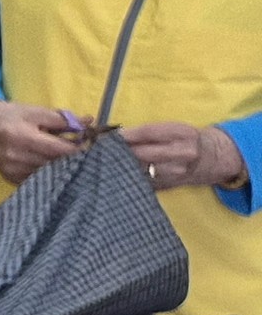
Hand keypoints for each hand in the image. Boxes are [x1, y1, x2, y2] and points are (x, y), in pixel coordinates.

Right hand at [0, 99, 89, 180]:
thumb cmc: (9, 115)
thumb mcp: (36, 111)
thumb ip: (63, 119)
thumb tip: (89, 122)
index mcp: (23, 137)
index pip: (60, 150)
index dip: (79, 149)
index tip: (92, 144)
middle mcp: (16, 157)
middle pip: (56, 164)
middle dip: (73, 157)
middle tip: (82, 148)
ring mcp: (12, 170)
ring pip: (49, 173)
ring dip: (62, 165)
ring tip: (66, 154)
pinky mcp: (10, 178)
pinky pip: (38, 178)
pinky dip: (48, 171)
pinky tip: (50, 163)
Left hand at [120, 120, 246, 193]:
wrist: (210, 157)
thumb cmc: (184, 139)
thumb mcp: (173, 129)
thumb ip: (148, 132)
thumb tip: (116, 136)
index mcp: (183, 134)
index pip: (148, 133)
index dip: (126, 135)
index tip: (108, 136)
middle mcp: (182, 153)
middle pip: (142, 153)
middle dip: (120, 151)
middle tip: (103, 149)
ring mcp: (177, 172)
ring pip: (140, 170)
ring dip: (122, 166)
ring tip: (109, 161)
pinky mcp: (169, 185)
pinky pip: (143, 182)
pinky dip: (129, 177)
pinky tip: (119, 173)